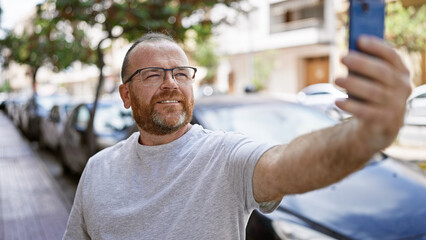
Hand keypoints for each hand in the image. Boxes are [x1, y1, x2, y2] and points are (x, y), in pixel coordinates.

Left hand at [335, 36, 411, 151]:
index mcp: (402, 72)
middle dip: (361, 63)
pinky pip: (366, 111)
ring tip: (336, 79)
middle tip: (342, 57)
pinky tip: (337, 101)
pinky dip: (350, 106)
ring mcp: (395, 104)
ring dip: (353, 84)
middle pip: (382, 72)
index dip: (376, 46)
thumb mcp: (373, 77)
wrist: (381, 124)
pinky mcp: (384, 119)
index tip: (359, 39)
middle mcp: (402, 87)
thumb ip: (366, 64)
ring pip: (373, 91)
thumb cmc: (373, 91)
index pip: (392, 55)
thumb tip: (349, 50)